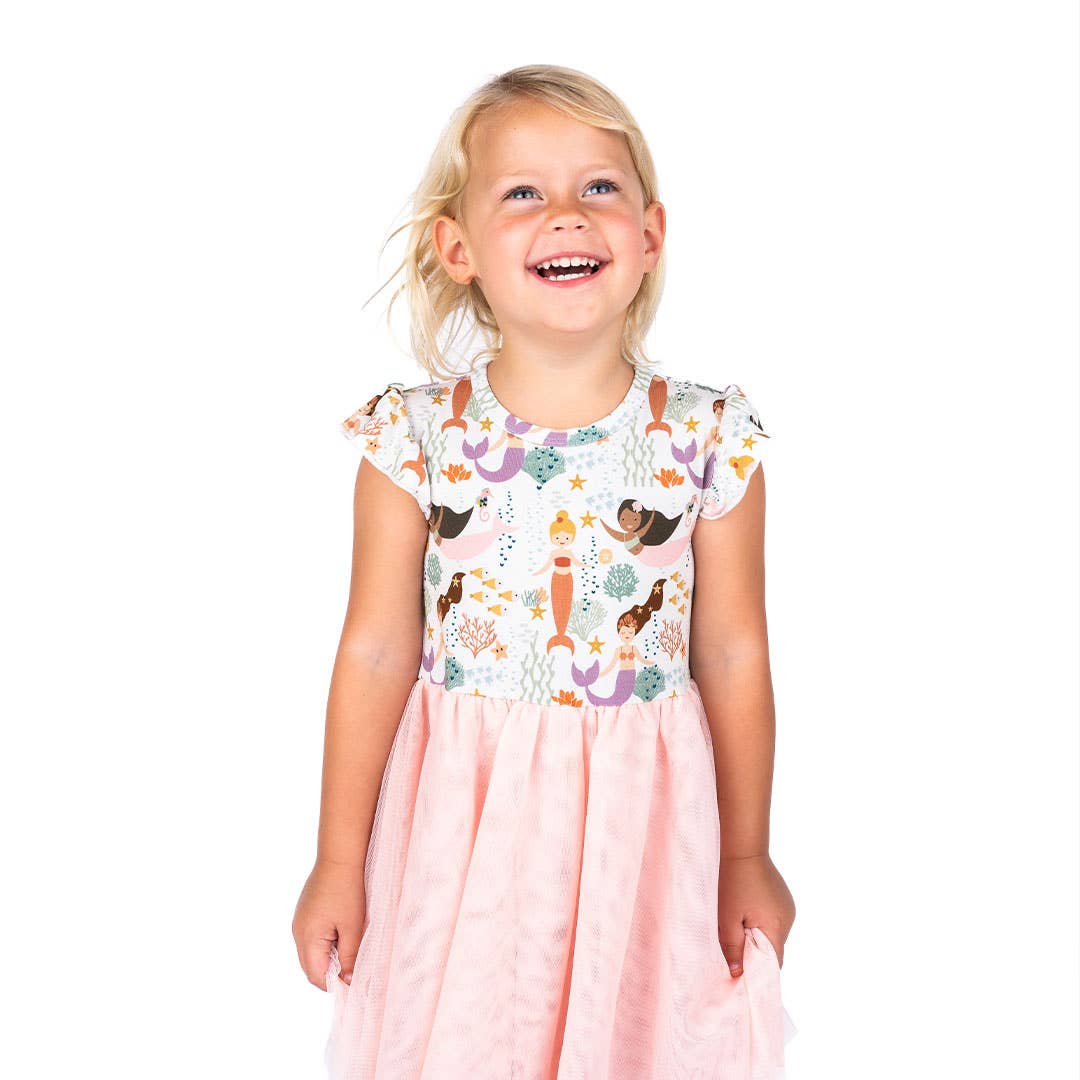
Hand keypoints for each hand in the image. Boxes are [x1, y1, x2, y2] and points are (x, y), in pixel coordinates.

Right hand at [292, 859, 367, 989]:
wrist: (340, 856)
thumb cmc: (348, 890)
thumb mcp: (353, 927)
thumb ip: (350, 957)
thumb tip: (347, 981)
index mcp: (307, 938)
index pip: (316, 976)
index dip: (334, 986)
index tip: (354, 985)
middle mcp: (297, 931)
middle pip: (311, 966)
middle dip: (331, 973)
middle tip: (354, 971)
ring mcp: (299, 920)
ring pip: (311, 952)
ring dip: (329, 957)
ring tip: (351, 951)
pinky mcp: (305, 911)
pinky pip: (312, 937)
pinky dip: (326, 943)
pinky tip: (343, 934)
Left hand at [717, 853, 795, 975]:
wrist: (742, 847)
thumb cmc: (732, 882)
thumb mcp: (726, 918)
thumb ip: (732, 947)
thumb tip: (737, 973)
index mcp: (777, 926)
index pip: (775, 963)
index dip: (759, 971)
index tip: (742, 972)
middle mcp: (788, 918)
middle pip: (774, 949)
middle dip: (755, 952)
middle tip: (734, 946)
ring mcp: (787, 906)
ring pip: (773, 933)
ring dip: (758, 935)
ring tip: (738, 923)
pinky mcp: (782, 897)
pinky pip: (774, 919)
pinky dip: (761, 921)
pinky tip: (746, 910)